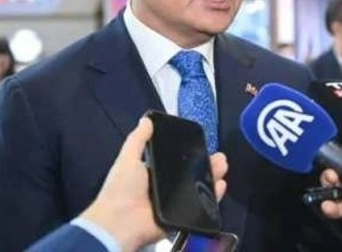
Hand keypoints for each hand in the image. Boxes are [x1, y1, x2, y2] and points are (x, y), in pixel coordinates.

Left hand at [81, 118, 228, 251]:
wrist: (120, 222)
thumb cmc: (120, 189)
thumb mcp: (127, 159)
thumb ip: (138, 140)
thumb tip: (146, 120)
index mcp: (152, 175)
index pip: (176, 162)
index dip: (190, 154)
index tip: (203, 145)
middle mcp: (165, 189)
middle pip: (191, 174)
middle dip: (206, 164)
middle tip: (218, 156)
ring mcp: (174, 203)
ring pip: (199, 188)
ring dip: (212, 177)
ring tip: (222, 166)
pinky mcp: (181, 217)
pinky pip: (201, 206)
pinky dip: (213, 197)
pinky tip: (220, 185)